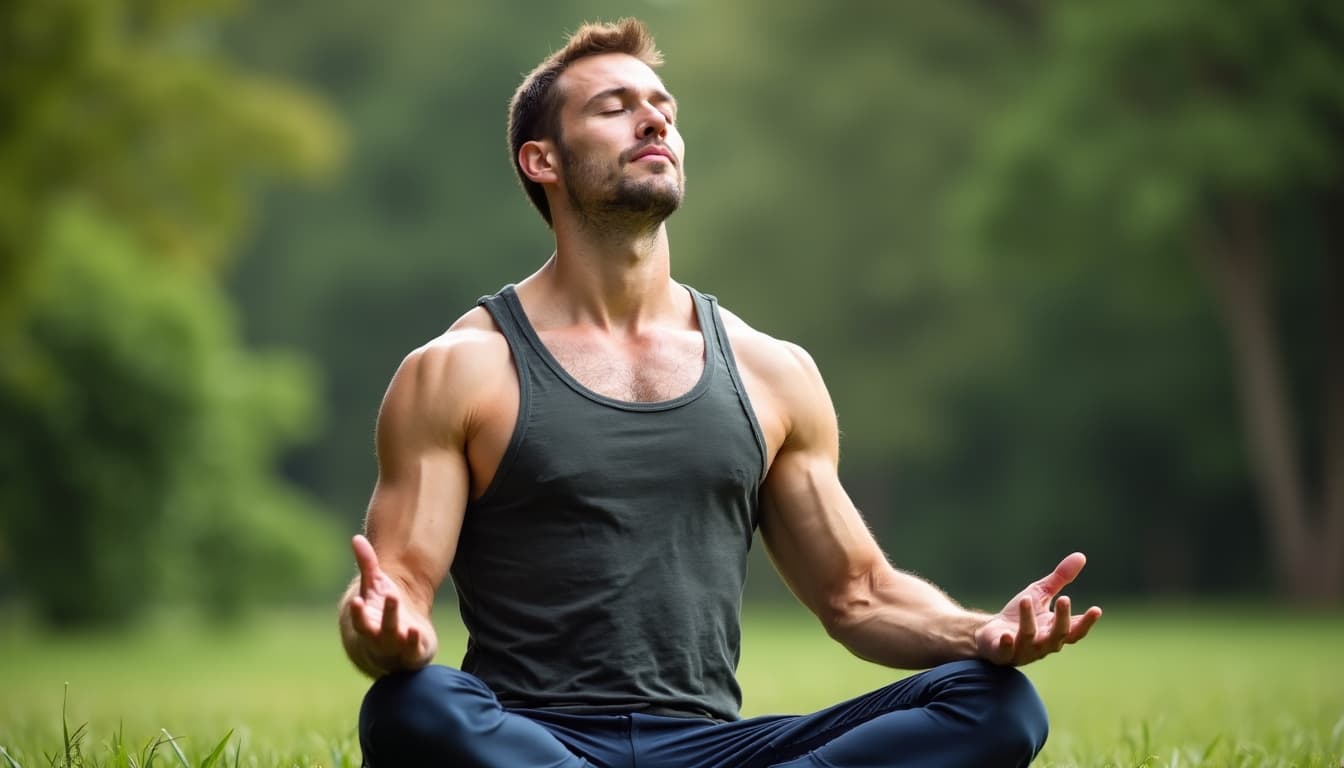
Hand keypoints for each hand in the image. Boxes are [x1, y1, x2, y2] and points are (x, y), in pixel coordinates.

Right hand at [346, 534, 437, 671]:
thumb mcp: (374, 587)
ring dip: (403, 633)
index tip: (356, 600)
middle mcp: (379, 638)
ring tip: (409, 626)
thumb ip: (367, 565)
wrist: (394, 643)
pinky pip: (413, 651)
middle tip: (392, 595)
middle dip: (386, 614)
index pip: (359, 620)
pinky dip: (415, 643)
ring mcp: (396, 646)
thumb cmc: (380, 611)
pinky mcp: (414, 652)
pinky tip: (418, 632)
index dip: (357, 612)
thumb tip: (356, 537)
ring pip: (397, 640)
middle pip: (379, 630)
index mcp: (367, 622)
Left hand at [975, 552, 1101, 665]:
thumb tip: (1081, 556)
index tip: (1096, 609)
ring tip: (1026, 599)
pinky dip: (1007, 644)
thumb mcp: (1041, 594)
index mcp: (1055, 631)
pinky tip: (1007, 635)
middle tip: (1064, 598)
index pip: (1076, 630)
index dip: (1087, 622)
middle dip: (1062, 618)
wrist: (991, 632)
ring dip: (1028, 619)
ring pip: (1029, 637)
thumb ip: (1060, 579)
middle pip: (1058, 635)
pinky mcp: (1002, 653)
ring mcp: (1023, 650)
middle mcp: (1043, 644)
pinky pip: (1006, 651)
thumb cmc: (1021, 614)